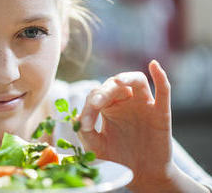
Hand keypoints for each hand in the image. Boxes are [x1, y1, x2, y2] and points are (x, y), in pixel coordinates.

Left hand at [78, 60, 174, 190]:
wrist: (141, 174)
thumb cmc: (117, 158)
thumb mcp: (97, 147)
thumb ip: (86, 134)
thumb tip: (76, 118)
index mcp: (108, 106)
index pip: (96, 96)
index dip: (89, 107)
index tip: (84, 124)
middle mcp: (125, 101)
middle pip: (113, 85)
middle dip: (103, 92)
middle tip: (96, 103)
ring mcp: (144, 105)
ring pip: (137, 81)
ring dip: (127, 78)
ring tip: (119, 81)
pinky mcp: (160, 113)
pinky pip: (163, 91)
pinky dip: (160, 77)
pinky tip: (153, 65)